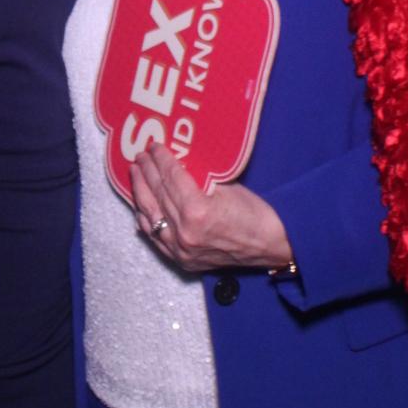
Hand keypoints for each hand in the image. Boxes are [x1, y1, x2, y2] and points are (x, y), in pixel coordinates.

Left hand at [130, 145, 292, 273]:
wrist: (271, 247)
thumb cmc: (254, 213)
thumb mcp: (227, 186)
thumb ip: (198, 177)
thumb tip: (176, 162)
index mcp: (197, 211)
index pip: (171, 178)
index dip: (161, 159)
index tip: (153, 146)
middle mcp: (184, 232)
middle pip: (159, 194)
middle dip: (147, 172)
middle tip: (140, 156)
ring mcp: (181, 249)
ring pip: (151, 216)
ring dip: (141, 193)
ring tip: (136, 174)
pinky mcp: (182, 260)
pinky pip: (156, 238)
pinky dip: (146, 220)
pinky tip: (140, 206)